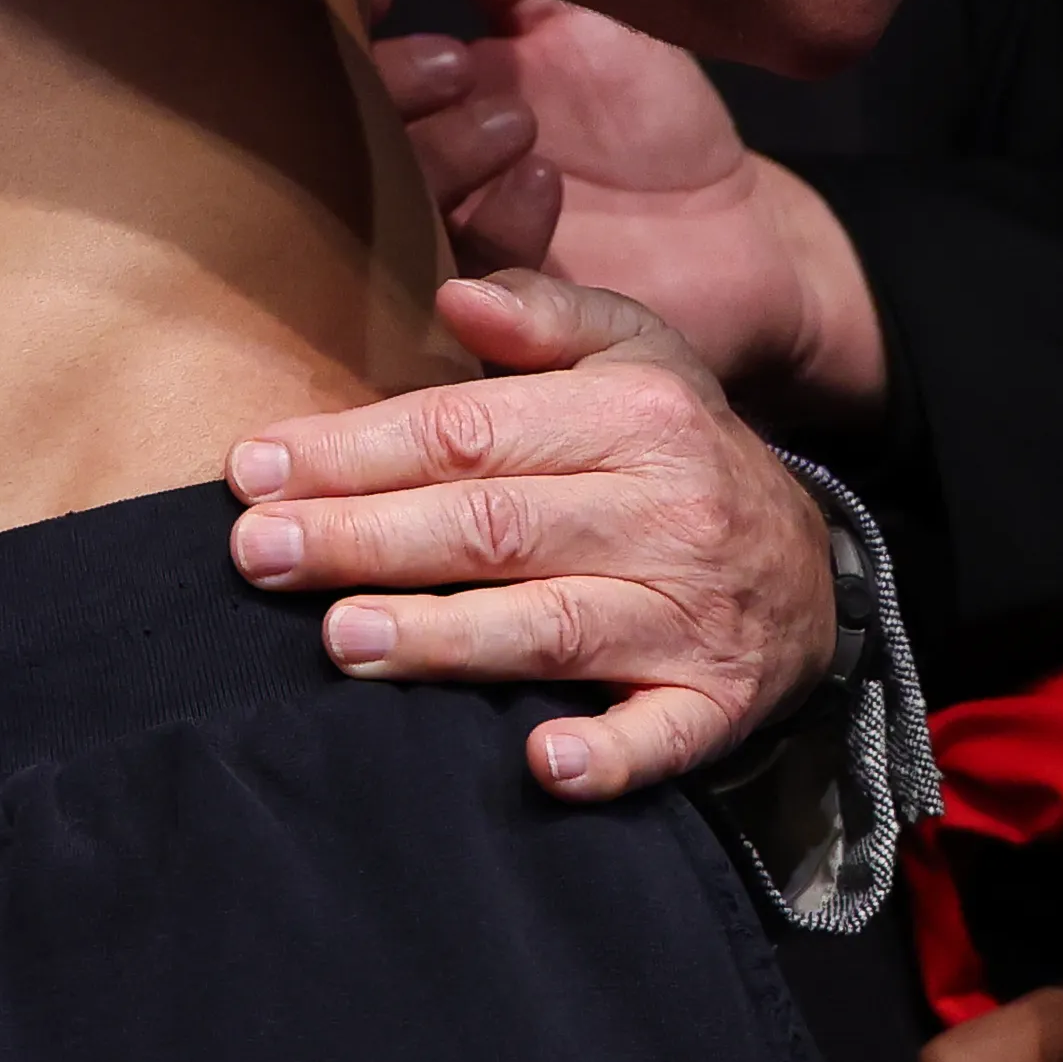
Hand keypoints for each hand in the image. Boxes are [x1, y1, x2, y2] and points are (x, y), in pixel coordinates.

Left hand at [220, 267, 830, 800]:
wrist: (810, 563)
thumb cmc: (669, 447)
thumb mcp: (628, 353)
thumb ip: (541, 315)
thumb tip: (457, 297)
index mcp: (632, 417)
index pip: (468, 431)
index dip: (354, 451)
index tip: (252, 469)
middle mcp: (665, 513)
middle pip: (492, 528)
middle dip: (365, 540)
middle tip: (260, 554)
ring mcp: (692, 615)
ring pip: (552, 626)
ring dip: (446, 640)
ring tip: (343, 640)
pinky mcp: (717, 702)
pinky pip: (664, 736)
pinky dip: (609, 755)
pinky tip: (544, 763)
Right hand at [380, 0, 882, 415]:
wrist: (738, 238)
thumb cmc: (652, 119)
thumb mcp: (578, 12)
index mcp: (415, 95)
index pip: (339, 55)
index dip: (341, 19)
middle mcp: (411, 168)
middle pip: (349, 130)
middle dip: (393, 88)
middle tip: (457, 64)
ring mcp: (444, 241)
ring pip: (397, 200)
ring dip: (446, 154)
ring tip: (517, 122)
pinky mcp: (492, 309)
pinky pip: (467, 268)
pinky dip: (500, 219)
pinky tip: (544, 183)